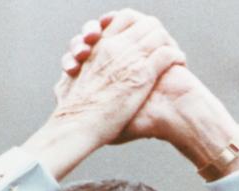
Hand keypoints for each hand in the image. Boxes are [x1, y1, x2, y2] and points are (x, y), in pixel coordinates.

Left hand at [60, 14, 238, 171]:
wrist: (174, 114)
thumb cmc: (146, 123)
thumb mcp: (112, 125)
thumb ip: (89, 116)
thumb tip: (64, 107)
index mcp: (106, 74)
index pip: (82, 54)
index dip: (74, 56)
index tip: (72, 66)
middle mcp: (117, 58)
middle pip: (91, 36)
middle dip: (82, 40)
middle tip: (82, 52)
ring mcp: (133, 47)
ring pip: (106, 25)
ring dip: (95, 28)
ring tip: (92, 39)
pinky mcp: (150, 39)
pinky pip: (129, 18)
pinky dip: (117, 18)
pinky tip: (107, 26)